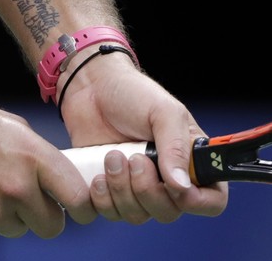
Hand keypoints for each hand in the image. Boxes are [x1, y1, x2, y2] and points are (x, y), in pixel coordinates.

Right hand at [0, 86, 96, 238]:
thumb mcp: (13, 128)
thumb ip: (39, 156)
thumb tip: (56, 181)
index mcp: (32, 157)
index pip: (77, 197)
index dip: (83, 207)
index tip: (80, 210)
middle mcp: (15, 188)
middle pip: (52, 226)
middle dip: (46, 215)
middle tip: (31, 200)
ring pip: (19, 229)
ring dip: (12, 216)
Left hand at [57, 49, 227, 222]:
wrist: (91, 88)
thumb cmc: (132, 94)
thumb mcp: (163, 112)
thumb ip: (175, 148)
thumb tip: (182, 186)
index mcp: (191, 161)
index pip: (210, 200)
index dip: (196, 202)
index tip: (175, 187)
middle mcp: (165, 180)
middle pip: (167, 212)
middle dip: (147, 190)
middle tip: (132, 157)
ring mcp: (134, 186)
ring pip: (137, 215)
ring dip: (121, 190)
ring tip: (111, 156)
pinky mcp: (107, 189)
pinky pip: (109, 213)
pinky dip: (102, 200)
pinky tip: (97, 175)